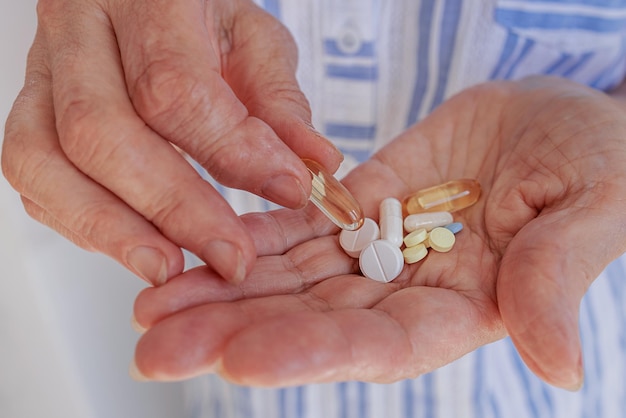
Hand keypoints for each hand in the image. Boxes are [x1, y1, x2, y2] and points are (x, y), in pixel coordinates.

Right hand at [1, 0, 340, 284]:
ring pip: (44, 163)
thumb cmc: (199, 17)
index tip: (288, 190)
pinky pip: (36, 181)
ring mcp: (40, 74)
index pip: (173, 89)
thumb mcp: (253, 42)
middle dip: (172, 208)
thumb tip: (316, 166)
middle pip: (100, 133)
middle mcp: (76, 31)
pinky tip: (136, 242)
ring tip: (169, 268)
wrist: (143, 0)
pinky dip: (84, 224)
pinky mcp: (27, 115)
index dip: (232, 151)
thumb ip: (280, 103)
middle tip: (230, 255)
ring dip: (111, 230)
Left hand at [131, 77, 625, 388]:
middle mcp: (405, 289)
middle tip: (156, 346)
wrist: (556, 120)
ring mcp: (376, 247)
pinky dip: (247, 236)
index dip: (314, 352)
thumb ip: (556, 279)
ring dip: (220, 291)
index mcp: (462, 307)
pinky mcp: (359, 203)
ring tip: (152, 307)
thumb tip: (562, 364)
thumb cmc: (595, 166)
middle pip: (312, 321)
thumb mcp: (589, 211)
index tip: (242, 358)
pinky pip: (297, 224)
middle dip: (234, 333)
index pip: (380, 343)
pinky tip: (197, 245)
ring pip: (289, 278)